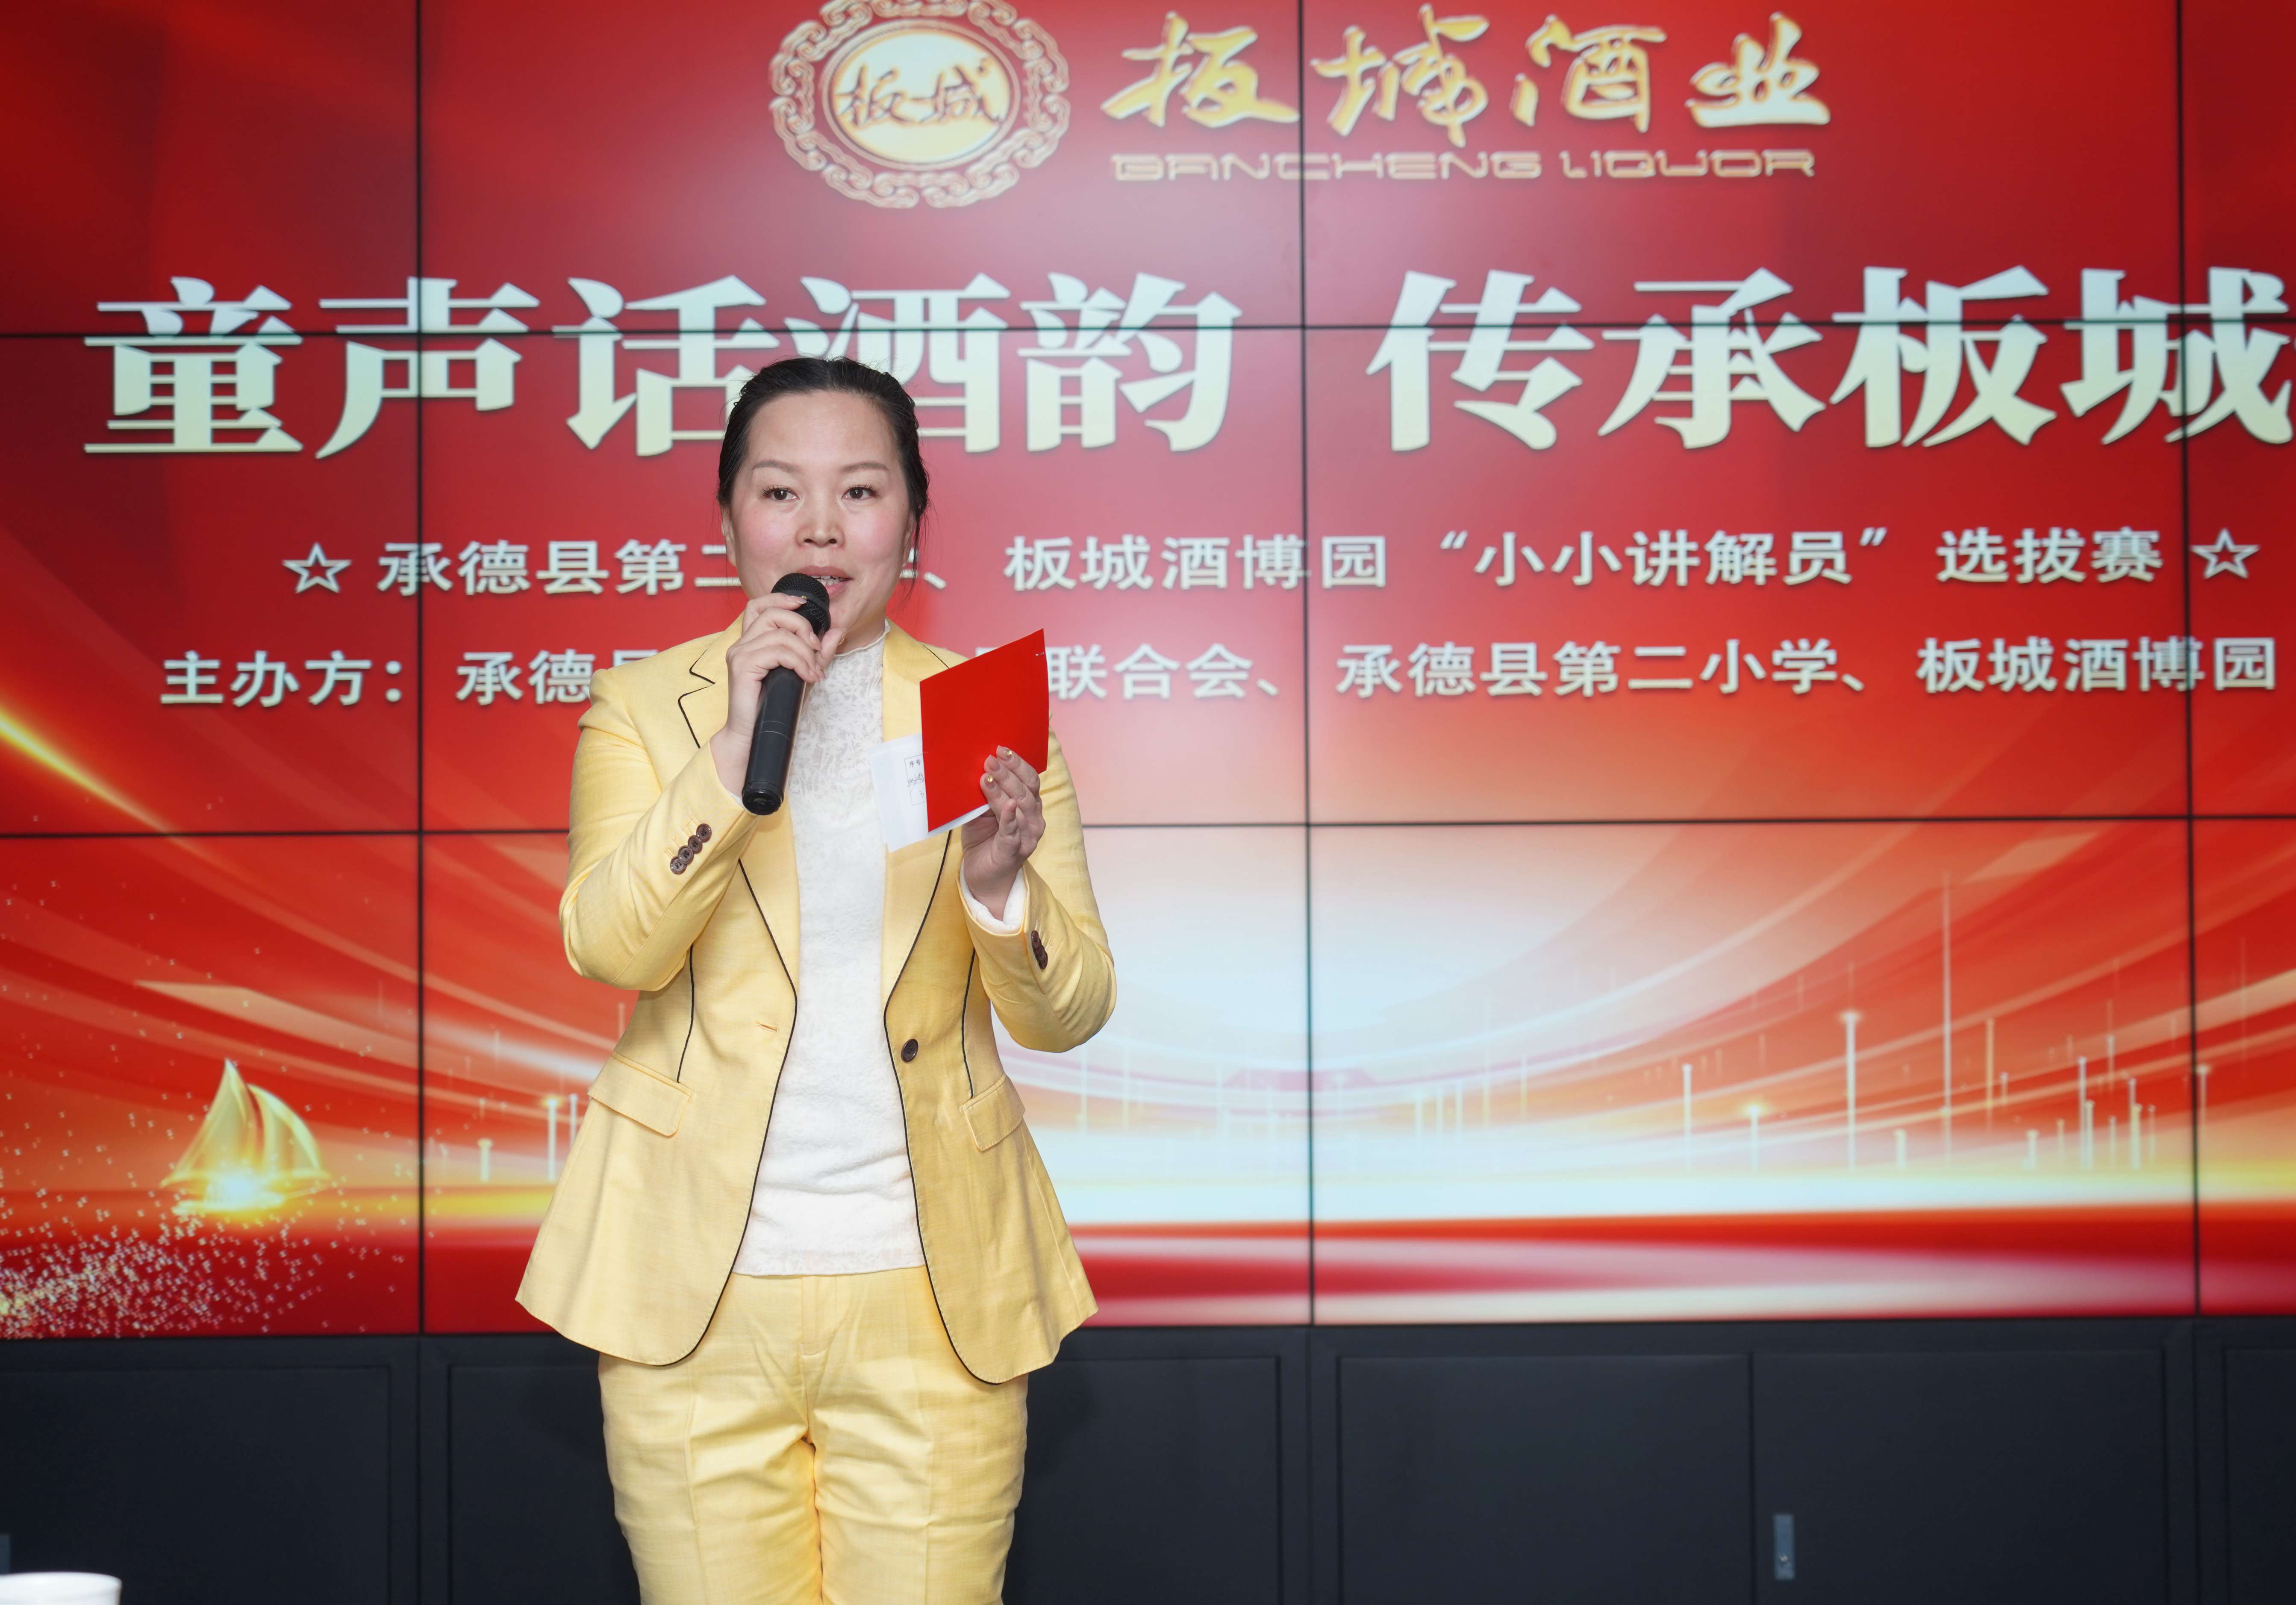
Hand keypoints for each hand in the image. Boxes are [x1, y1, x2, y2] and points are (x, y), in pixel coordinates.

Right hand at [709, 593, 844, 795]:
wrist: (753, 735)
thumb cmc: (775, 705)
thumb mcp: (802, 674)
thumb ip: (817, 653)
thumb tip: (835, 631)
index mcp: (750, 641)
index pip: (759, 605)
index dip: (781, 599)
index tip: (804, 605)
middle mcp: (741, 644)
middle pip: (772, 613)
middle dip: (802, 627)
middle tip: (816, 650)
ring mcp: (739, 654)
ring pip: (780, 634)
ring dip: (805, 652)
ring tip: (813, 672)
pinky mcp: (743, 666)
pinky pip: (778, 652)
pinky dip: (799, 662)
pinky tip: (807, 678)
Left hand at [961, 747, 1042, 919]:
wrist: (982, 875)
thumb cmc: (984, 838)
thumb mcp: (981, 811)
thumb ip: (984, 793)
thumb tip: (974, 767)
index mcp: (1029, 805)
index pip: (1030, 779)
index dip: (1018, 763)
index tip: (1001, 748)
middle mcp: (1034, 819)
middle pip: (1026, 791)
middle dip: (1008, 773)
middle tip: (990, 760)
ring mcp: (1027, 836)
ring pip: (1019, 808)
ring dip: (1003, 791)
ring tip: (987, 777)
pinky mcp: (1014, 852)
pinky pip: (1013, 833)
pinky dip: (1009, 818)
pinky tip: (1005, 806)